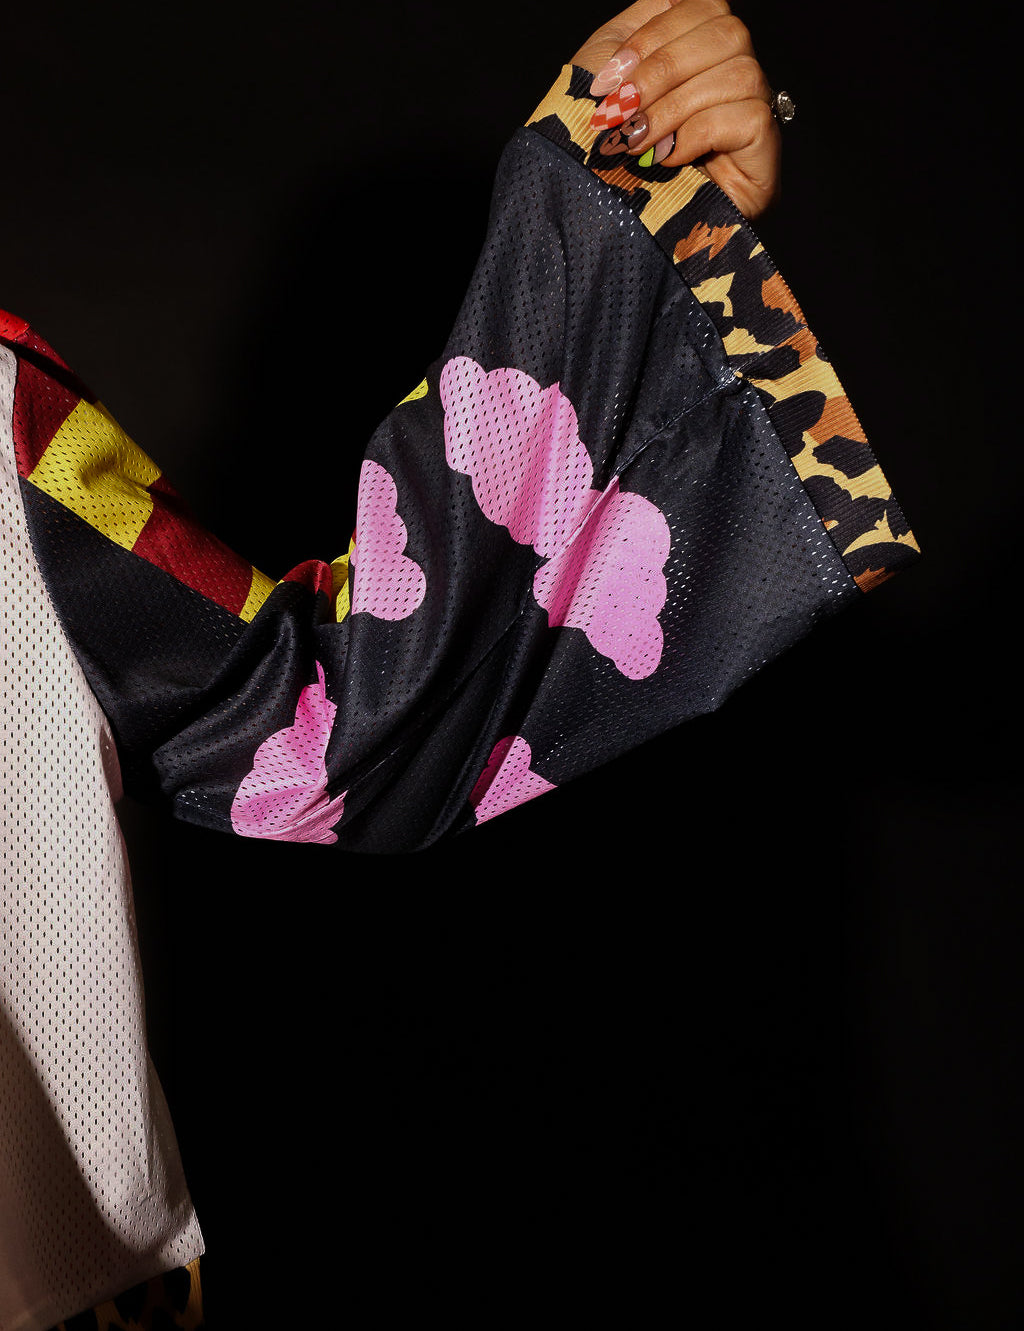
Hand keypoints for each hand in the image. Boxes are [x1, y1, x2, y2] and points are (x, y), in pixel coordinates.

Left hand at [573, 0, 780, 219]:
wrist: (610, 234)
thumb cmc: (603, 158)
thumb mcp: (610, 81)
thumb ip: (636, 34)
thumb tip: (663, 7)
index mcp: (700, 50)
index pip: (705, 4)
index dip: (655, 34)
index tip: (609, 77)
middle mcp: (735, 75)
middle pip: (727, 31)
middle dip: (662, 69)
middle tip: (620, 110)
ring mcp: (756, 113)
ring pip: (738, 73)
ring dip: (674, 107)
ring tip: (635, 141)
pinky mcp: (764, 152)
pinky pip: (746, 118)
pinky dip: (697, 134)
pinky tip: (667, 160)